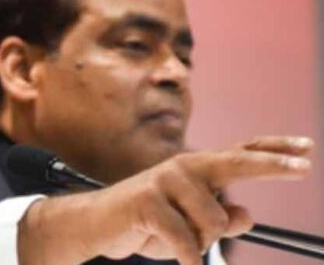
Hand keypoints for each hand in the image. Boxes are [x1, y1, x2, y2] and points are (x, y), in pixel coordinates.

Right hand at [17, 135, 313, 264]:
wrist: (99, 225)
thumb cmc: (149, 223)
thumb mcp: (190, 225)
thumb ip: (220, 219)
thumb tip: (247, 214)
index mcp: (198, 169)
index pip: (240, 154)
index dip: (274, 150)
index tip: (308, 148)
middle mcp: (185, 167)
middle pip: (236, 163)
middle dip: (272, 164)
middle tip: (305, 166)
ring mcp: (166, 180)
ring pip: (214, 223)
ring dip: (201, 242)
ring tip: (174, 240)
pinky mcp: (149, 201)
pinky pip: (187, 242)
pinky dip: (186, 258)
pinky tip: (172, 254)